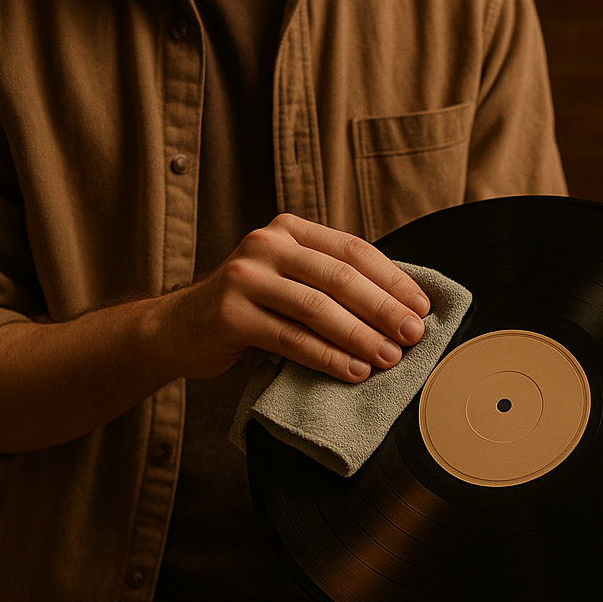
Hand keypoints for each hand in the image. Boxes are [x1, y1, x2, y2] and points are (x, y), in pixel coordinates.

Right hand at [163, 213, 430, 381]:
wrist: (180, 328)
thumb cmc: (250, 307)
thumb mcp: (290, 280)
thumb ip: (332, 282)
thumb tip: (403, 307)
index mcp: (290, 230)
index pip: (354, 249)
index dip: (393, 279)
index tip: (422, 307)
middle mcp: (266, 245)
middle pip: (340, 276)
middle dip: (384, 308)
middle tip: (414, 335)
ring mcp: (245, 277)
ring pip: (317, 307)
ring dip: (360, 336)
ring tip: (390, 358)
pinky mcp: (231, 314)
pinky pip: (290, 338)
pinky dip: (328, 357)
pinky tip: (354, 371)